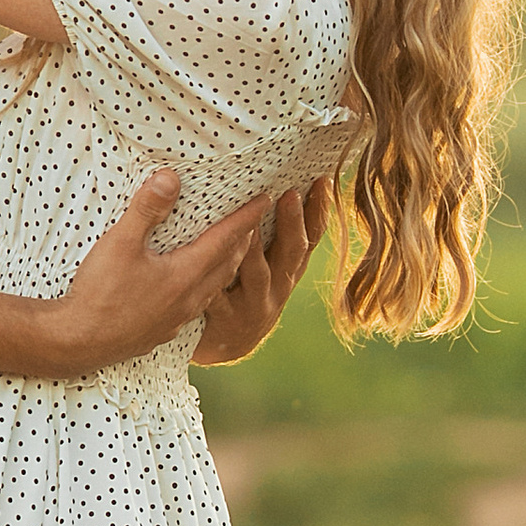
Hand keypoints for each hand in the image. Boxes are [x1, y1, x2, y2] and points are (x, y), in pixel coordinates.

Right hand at [43, 171, 278, 375]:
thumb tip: (171, 178)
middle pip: (227, 265)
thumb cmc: (99, 294)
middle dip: (243, 241)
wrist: (78, 343)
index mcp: (184, 275)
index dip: (245, 218)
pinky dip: (207, 287)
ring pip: (214, 287)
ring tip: (230, 250)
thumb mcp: (119, 244)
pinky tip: (195, 287)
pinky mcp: (162, 331)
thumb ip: (147, 210)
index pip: (225, 240)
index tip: (265, 199)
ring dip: (227, 266)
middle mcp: (188, 299)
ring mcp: (177, 318)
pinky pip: (198, 305)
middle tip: (252, 221)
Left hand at [192, 180, 330, 366]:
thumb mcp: (264, 262)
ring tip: (249, 223)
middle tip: (289, 194)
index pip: (311, 237)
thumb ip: (270, 231)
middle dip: (291, 222)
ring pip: (257, 272)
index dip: (319, 211)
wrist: (223, 344)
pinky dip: (214, 280)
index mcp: (288, 269)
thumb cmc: (242, 289)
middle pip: (290, 252)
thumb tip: (273, 183)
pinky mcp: (227, 321)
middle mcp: (278, 287)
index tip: (322, 181)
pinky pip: (219, 296)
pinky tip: (203, 263)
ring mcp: (255, 305)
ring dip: (254, 247)